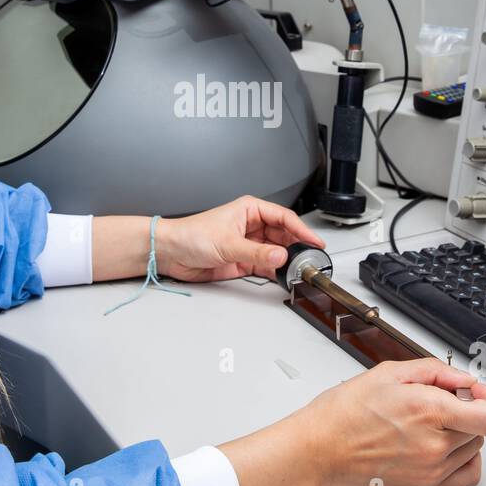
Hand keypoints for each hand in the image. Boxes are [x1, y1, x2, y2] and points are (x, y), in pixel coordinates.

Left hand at [154, 194, 325, 281]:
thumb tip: (280, 256)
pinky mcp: (243, 260)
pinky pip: (265, 265)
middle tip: (308, 259)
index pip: (284, 217)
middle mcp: (251, 225)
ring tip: (296, 269)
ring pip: (276, 251)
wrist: (171, 252)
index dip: (301, 229)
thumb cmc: (191, 235)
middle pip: (283, 235)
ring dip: (285, 260)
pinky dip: (274, 271)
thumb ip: (256, 252)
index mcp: (250, 210)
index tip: (314, 241)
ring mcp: (248, 243)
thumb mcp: (227, 243)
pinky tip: (281, 275)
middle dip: (295, 246)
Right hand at [297, 358, 485, 485]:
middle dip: (467, 408)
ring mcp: (432, 470)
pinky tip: (443, 445)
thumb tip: (463, 377)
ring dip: (463, 431)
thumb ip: (434, 371)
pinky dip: (464, 458)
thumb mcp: (387, 373)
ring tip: (429, 422)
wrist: (317, 452)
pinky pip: (468, 474)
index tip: (479, 391)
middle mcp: (434, 444)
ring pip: (475, 447)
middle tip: (439, 400)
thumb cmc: (343, 414)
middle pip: (482, 426)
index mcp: (427, 410)